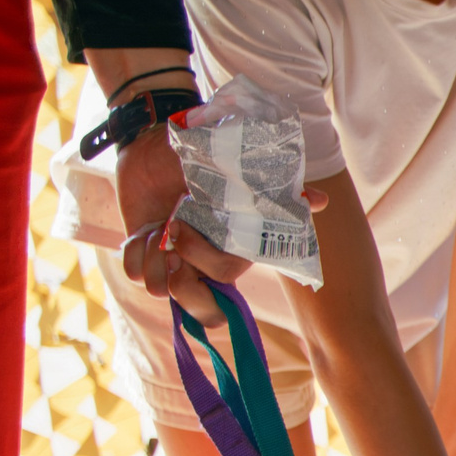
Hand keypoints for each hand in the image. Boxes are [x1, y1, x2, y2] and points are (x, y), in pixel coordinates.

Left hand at [116, 128, 327, 317]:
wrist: (155, 142)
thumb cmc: (205, 158)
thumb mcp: (241, 174)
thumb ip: (278, 193)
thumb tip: (320, 201)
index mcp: (231, 254)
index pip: (225, 287)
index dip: (202, 268)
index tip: (182, 234)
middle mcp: (204, 267)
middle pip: (201, 314)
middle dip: (180, 286)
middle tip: (169, 251)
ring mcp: (174, 264)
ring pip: (160, 292)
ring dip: (152, 257)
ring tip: (156, 228)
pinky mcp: (144, 256)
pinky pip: (136, 273)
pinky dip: (134, 250)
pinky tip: (142, 229)